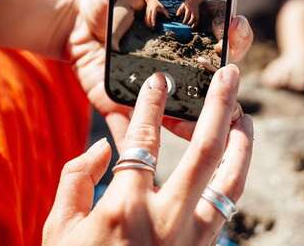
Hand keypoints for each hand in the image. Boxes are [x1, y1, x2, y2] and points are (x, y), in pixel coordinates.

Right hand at [43, 66, 253, 245]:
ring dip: (243, 145)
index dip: (151, 105)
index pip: (142, 142)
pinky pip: (226, 212)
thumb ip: (75, 178)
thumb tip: (105, 149)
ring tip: (246, 116)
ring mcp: (190, 241)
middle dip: (220, 105)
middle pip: (204, 150)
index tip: (159, 79)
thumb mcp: (57, 228)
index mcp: (124, 209)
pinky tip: (234, 163)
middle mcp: (165, 221)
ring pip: (231, 183)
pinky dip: (233, 181)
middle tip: (230, 73)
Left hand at [67, 0, 253, 147]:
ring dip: (200, 122)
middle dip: (227, 78)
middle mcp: (183, 61)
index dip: (234, 30)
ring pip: (191, 113)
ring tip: (204, 128)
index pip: (223, 31)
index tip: (233, 23)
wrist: (77, 28)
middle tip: (227, 75)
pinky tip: (143, 149)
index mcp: (188, 27)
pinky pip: (140, 133)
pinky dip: (139, 144)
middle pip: (217, 76)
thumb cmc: (107, 0)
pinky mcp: (133, 109)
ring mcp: (161, 90)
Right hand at [145, 0, 169, 28]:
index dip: (153, 21)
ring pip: (146, 19)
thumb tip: (169, 17)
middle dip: (149, 24)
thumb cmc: (157, 3)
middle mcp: (149, 11)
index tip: (153, 25)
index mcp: (153, 9)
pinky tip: (149, 25)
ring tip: (150, 28)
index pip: (153, 16)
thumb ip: (165, 12)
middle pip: (148, 18)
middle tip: (152, 28)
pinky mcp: (146, 13)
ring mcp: (147, 12)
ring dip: (148, 23)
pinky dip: (147, 22)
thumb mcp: (162, 7)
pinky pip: (146, 18)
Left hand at [176, 0, 199, 25]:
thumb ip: (180, 10)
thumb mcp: (183, 5)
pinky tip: (193, 26)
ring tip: (191, 28)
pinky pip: (198, 19)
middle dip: (190, 23)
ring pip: (196, 19)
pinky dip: (196, 23)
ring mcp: (196, 13)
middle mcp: (193, 11)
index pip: (187, 15)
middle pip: (192, 18)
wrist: (195, 0)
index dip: (185, 20)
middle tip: (187, 27)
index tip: (183, 24)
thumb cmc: (187, 3)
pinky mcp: (198, 14)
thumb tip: (177, 15)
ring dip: (194, 24)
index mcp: (189, 9)